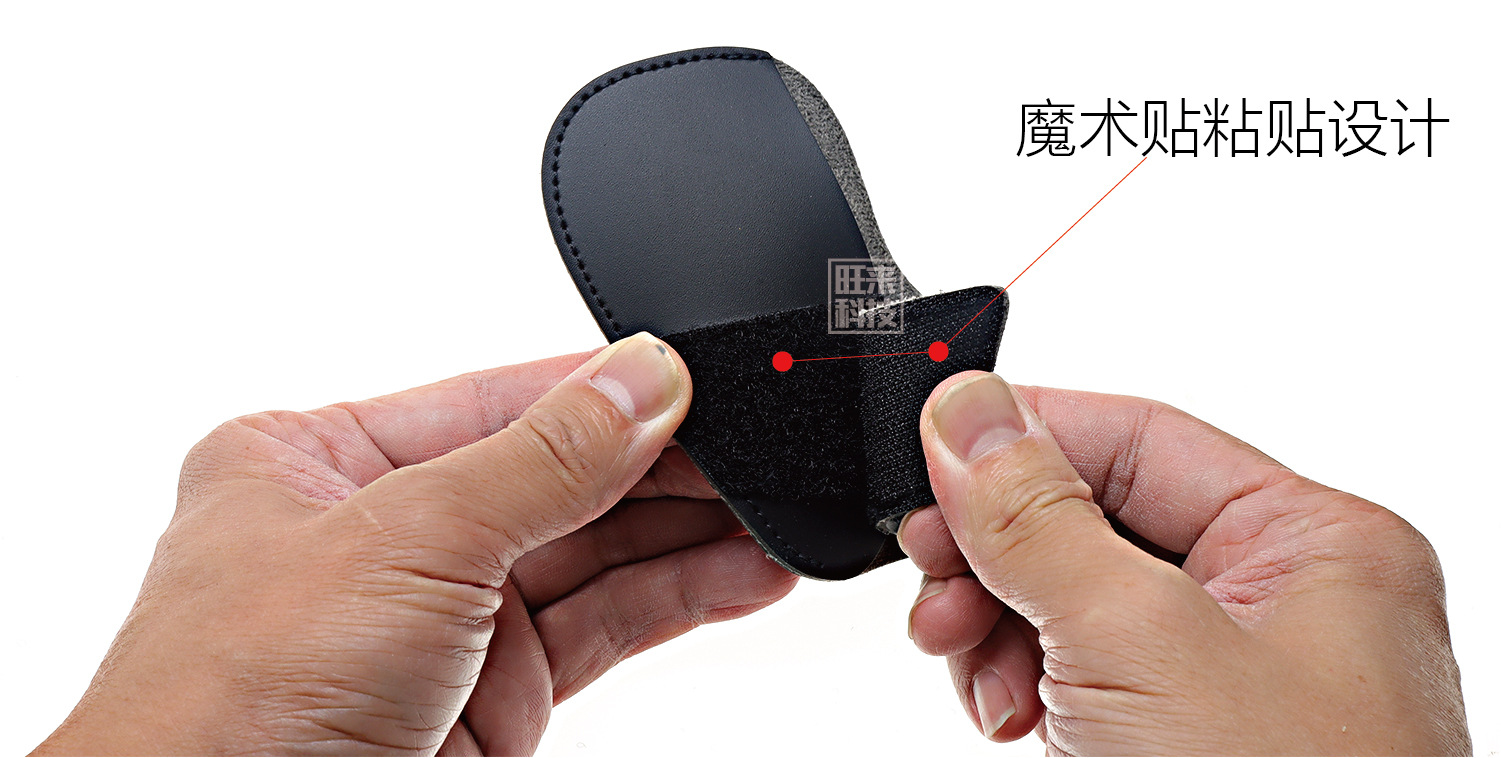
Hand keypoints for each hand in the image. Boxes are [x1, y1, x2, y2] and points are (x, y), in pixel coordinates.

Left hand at [36, 333, 795, 755]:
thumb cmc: (232, 707)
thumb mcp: (405, 540)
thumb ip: (541, 458)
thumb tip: (643, 380)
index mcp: (322, 461)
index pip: (500, 401)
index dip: (608, 394)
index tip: (702, 384)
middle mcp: (383, 533)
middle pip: (557, 476)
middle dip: (664, 467)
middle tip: (764, 452)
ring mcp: (442, 618)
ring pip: (592, 556)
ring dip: (690, 536)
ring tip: (779, 516)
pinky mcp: (492, 695)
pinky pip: (602, 627)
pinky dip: (677, 600)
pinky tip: (742, 574)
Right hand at [899, 372, 1469, 754]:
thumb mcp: (1138, 644)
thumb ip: (1038, 518)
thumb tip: (967, 413)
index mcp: (1312, 545)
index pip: (1137, 437)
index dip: (1022, 437)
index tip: (925, 452)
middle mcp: (1273, 601)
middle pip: (1091, 514)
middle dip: (997, 549)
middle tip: (932, 572)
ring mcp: (1220, 676)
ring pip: (1066, 594)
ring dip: (995, 620)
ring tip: (971, 665)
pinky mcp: (1169, 736)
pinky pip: (1069, 666)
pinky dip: (1014, 678)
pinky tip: (1003, 711)